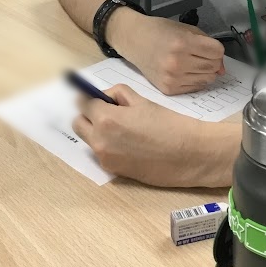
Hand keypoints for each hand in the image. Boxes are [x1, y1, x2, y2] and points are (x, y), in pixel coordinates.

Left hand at [73, 84, 238, 186]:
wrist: (187, 154)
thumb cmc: (167, 123)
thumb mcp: (141, 101)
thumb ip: (118, 95)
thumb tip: (106, 97)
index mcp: (106, 119)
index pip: (82, 103)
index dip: (89, 97)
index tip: (97, 96)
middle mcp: (99, 140)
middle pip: (78, 123)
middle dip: (88, 115)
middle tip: (108, 111)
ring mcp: (104, 158)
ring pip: (88, 139)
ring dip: (96, 131)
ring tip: (122, 129)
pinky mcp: (113, 171)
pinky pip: (101, 153)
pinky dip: (107, 146)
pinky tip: (129, 144)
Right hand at [110, 11, 225, 95]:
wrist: (135, 41)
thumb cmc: (161, 31)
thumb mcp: (186, 29)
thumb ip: (207, 44)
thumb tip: (222, 69)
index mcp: (182, 43)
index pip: (217, 52)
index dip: (216, 48)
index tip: (208, 46)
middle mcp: (177, 62)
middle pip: (214, 66)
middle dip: (213, 60)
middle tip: (201, 54)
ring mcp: (172, 78)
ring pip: (207, 79)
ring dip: (205, 71)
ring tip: (193, 62)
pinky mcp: (168, 89)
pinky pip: (195, 88)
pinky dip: (196, 80)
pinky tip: (186, 71)